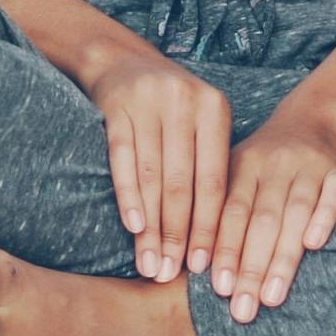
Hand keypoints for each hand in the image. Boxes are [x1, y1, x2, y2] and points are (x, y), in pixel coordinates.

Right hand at [78, 42, 227, 282]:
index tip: (202, 265)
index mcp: (216, 109)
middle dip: (178, 234)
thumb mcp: (201, 123)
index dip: (209, 226)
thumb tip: (218, 240)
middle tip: (171, 274)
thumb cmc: (172, 107)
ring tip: (150, 263)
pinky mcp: (117, 107)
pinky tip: (134, 227)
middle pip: (183, 183)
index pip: (215, 180)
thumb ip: (210, 167)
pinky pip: (123, 160)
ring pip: (152, 178)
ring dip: (152, 227)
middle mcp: (186, 102)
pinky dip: (128, 196)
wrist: (122, 61)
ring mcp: (150, 102)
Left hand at [215, 94, 335, 321]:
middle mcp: (274, 164)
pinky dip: (324, 218)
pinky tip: (314, 245)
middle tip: (242, 309)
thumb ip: (219, 212)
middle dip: (250, 267)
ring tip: (272, 297)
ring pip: (295, 212)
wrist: (316, 119)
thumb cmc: (267, 161)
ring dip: (283, 257)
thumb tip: (194, 266)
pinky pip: (334, 195)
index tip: (218, 288)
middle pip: (261, 219)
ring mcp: (309, 166)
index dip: (224, 249)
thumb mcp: (238, 172)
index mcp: (244, 165)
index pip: (231, 212)